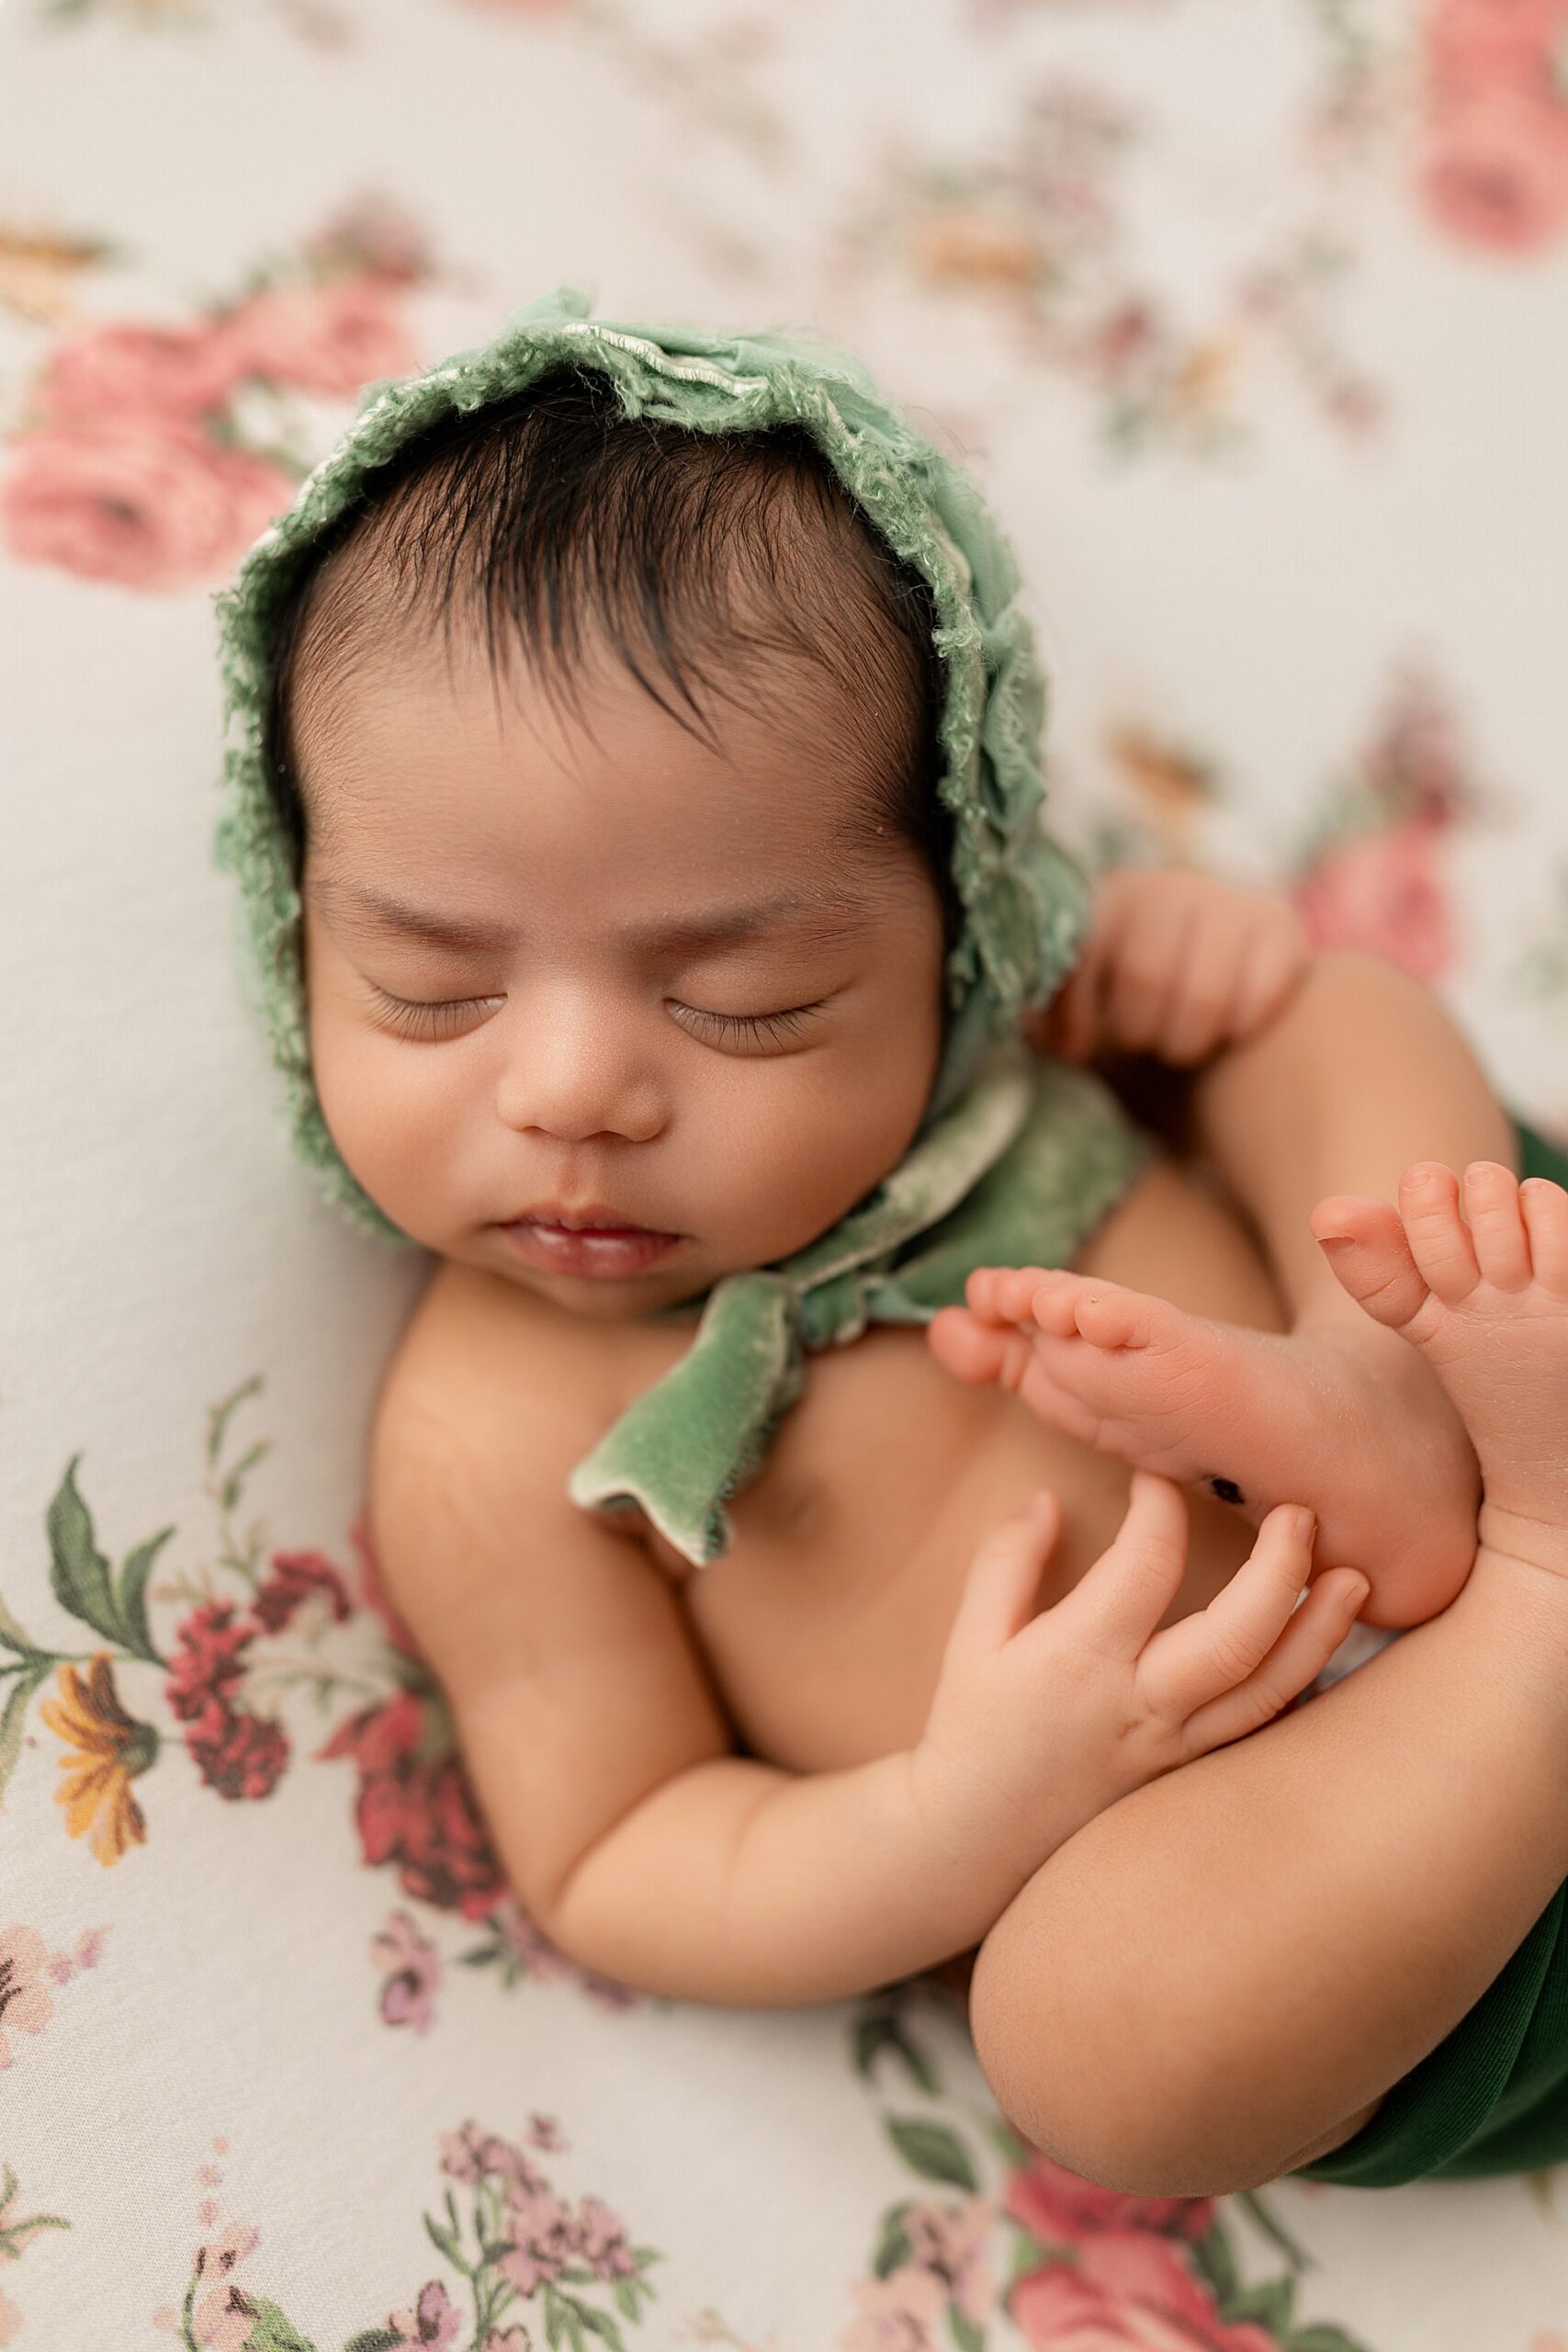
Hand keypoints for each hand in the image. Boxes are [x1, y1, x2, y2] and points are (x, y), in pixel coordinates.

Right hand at [910, 1472, 1368, 1887]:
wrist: (978, 1842)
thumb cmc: (973, 1732)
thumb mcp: (971, 1640)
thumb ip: (1006, 1563)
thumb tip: (1047, 1501)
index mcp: (1079, 1660)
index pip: (1146, 1565)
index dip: (1161, 1507)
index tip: (1157, 1478)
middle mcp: (1140, 1706)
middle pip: (1237, 1636)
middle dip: (1281, 1568)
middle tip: (1300, 1513)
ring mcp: (1176, 1747)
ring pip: (1271, 1692)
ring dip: (1321, 1632)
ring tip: (1355, 1578)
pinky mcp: (1193, 1774)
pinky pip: (1265, 1735)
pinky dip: (1307, 1694)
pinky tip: (1333, 1655)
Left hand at [1027, 867, 1311, 1068]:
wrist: (1225, 1001)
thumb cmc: (1136, 1012)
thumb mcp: (1085, 1010)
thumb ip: (1051, 1013)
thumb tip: (1032, 1028)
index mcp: (1109, 900)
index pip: (1079, 954)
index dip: (1075, 1014)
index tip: (1078, 1047)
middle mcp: (1167, 885)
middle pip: (1144, 975)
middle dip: (1137, 1031)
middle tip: (1142, 1044)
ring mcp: (1229, 900)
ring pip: (1202, 997)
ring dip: (1186, 1041)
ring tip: (1182, 1046)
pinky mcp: (1281, 926)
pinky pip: (1258, 996)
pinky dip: (1240, 1030)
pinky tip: (1233, 1032)